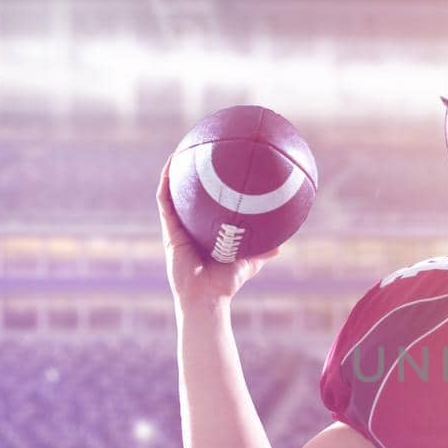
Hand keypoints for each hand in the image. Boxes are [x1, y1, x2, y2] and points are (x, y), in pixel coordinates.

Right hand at [157, 154, 281, 309]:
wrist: (207, 297)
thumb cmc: (225, 284)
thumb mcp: (248, 262)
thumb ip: (262, 252)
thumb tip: (282, 245)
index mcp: (205, 233)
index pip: (204, 207)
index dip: (206, 190)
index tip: (215, 171)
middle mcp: (189, 228)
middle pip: (187, 197)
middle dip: (190, 176)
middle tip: (200, 153)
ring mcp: (177, 228)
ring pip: (172, 194)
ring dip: (174, 172)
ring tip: (182, 150)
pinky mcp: (169, 230)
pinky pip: (164, 202)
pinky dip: (166, 183)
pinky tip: (172, 165)